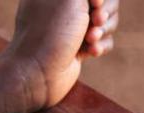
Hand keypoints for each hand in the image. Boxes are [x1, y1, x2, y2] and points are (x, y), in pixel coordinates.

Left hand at [0, 0, 119, 109]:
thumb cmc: (51, 32)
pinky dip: (99, 46)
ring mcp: (70, 28)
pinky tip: (89, 52)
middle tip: (95, 21)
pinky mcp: (77, 47)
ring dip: (102, 30)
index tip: (94, 3)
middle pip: (105, 2)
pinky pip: (102, 40)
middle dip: (104, 12)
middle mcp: (62, 7)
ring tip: (89, 40)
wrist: (38, 73)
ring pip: (105, 21)